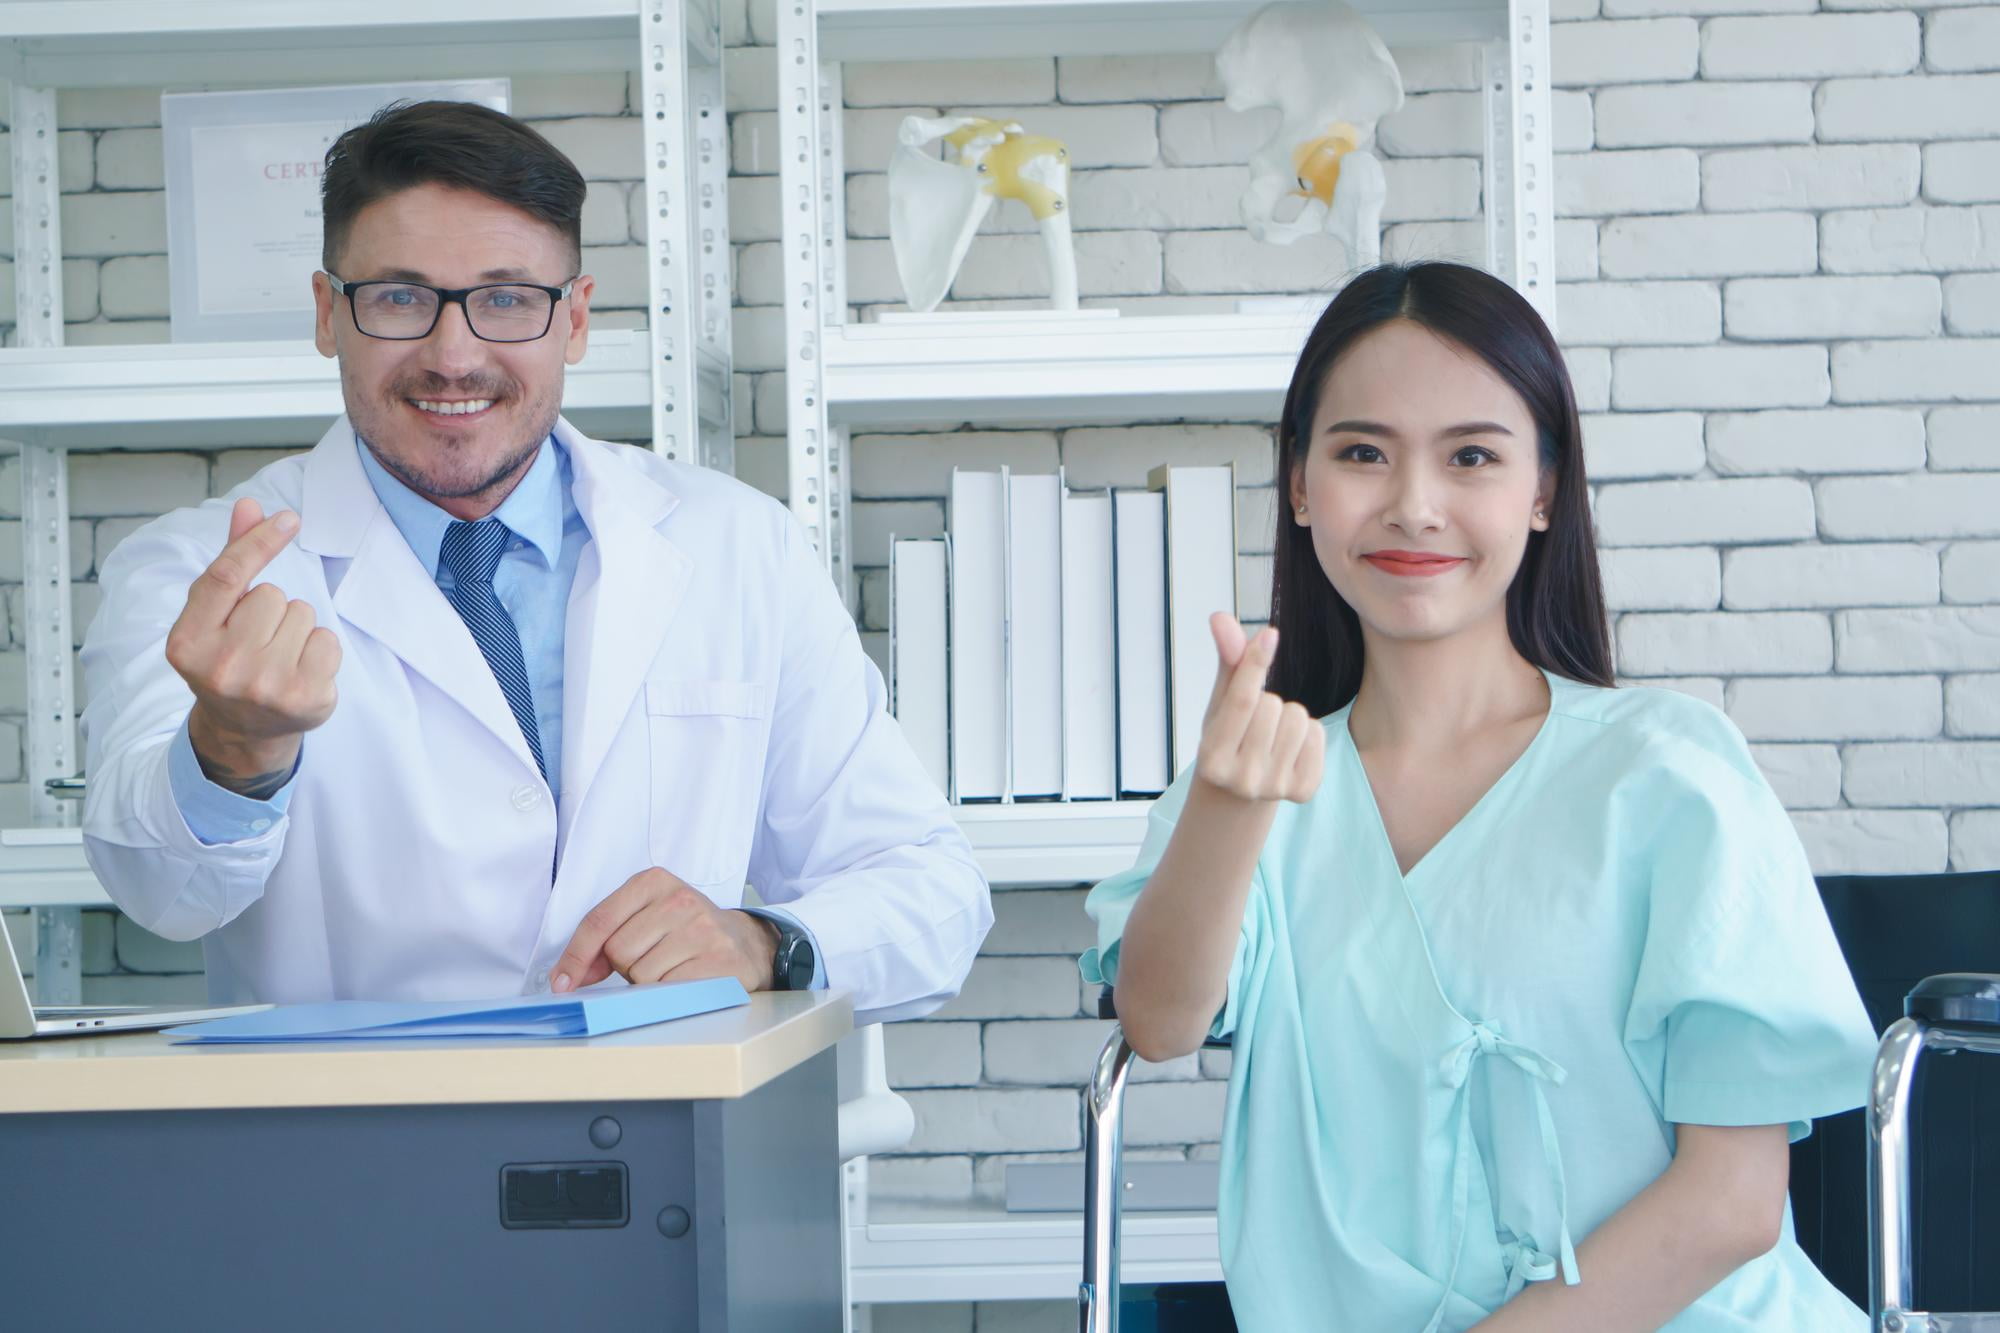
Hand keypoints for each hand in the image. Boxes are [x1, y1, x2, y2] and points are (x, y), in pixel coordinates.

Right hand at [165, 498, 340, 791]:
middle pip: (272, 595)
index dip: (258, 542)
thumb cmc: (229, 658)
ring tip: (278, 657)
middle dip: (272, 609)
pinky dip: (321, 650)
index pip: (225, 577)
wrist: (243, 731)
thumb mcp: (216, 616)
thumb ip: (232, 561)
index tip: (288, 518)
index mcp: (187, 642)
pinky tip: (300, 672)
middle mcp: (222, 667)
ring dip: (297, 628)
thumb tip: (249, 505)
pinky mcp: (305, 699)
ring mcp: (265, 687)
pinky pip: (329, 640)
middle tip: (258, 641)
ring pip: (303, 615)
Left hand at [550, 867, 779, 993]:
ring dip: (649, 982)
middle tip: (654, 958)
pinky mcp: (718, 960)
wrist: (746, 944)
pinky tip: (686, 979)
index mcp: (654, 881)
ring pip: (641, 975)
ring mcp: (701, 929)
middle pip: (618, 951)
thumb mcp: (647, 918)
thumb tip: (569, 976)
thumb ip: (606, 939)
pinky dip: (669, 993)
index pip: (599, 921)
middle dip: (626, 966)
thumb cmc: (686, 933)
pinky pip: (668, 990)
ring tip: (673, 967)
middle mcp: (679, 900)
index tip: (562, 982)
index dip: (575, 956)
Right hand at [1194, 613, 1323, 804]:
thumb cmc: (1229, 737)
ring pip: (1299, 718)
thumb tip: (1221, 617)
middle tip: (1255, 723)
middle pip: (1274, 705)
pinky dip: (1308, 734)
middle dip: (1268, 701)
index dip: (1255, 663)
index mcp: (1211, 758)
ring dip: (1288, 716)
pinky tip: (1290, 749)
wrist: (1240, 793)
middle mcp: (1241, 779)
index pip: (1240, 701)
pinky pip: (1317, 735)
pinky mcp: (1303, 792)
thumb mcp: (1220, 703)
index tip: (1270, 633)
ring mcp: (1274, 788)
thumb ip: (1227, 662)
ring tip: (1273, 733)